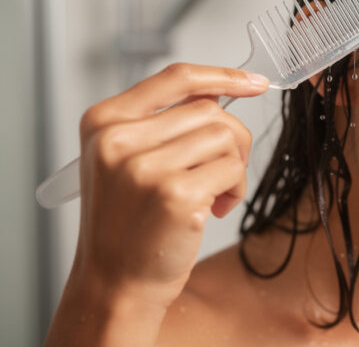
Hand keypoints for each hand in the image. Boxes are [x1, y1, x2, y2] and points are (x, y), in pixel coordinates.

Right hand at [71, 63, 268, 308]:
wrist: (115, 283)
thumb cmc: (128, 224)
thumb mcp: (125, 161)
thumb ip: (161, 123)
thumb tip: (220, 92)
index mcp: (103, 122)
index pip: (175, 79)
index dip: (222, 76)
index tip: (254, 81)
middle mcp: (118, 139)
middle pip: (209, 109)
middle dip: (232, 139)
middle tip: (222, 171)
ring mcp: (145, 166)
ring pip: (225, 137)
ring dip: (233, 167)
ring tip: (213, 194)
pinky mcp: (175, 194)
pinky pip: (233, 169)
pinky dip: (235, 188)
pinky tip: (214, 209)